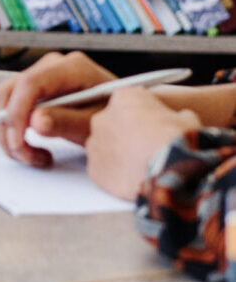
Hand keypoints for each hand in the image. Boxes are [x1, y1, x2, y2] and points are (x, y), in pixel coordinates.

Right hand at [0, 51, 115, 166]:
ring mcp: (40, 75)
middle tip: (25, 156)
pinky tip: (32, 146)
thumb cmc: (118, 120)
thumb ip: (68, 122)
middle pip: (9, 91)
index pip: (30, 83)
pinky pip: (9, 105)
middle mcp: (51, 66)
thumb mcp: (97, 126)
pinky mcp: (34, 89)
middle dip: (9, 127)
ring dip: (8, 131)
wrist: (128, 120)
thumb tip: (35, 122)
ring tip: (33, 155)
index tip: (18, 141)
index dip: (18, 113)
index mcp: (71, 68)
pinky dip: (12, 128)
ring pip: (3, 99)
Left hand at [84, 87, 198, 200]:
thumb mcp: (187, 120)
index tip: (155, 129)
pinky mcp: (94, 169)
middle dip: (128, 136)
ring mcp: (95, 144)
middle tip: (147, 150)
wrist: (170, 170)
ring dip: (119, 156)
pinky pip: (103, 171)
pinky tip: (134, 182)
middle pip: (113, 125)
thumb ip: (175, 116)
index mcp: (123, 98)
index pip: (130, 103)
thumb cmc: (178, 142)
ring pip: (105, 148)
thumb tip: (180, 120)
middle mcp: (102, 118)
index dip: (145, 118)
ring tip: (142, 168)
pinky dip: (115, 177)